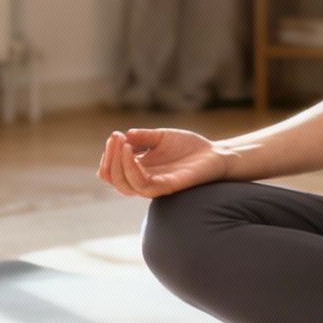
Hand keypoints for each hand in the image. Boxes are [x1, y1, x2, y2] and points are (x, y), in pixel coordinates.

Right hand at [97, 128, 230, 197]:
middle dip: (110, 158)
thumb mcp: (160, 137)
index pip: (111, 172)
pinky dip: (133, 170)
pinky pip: (144, 185)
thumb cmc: (188, 147)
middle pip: (114, 179)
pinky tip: (133, 153)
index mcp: (139, 170)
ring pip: (126, 186)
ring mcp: (155, 185)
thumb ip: (142, 137)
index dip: (107, 157)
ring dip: (119, 164)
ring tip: (123, 143)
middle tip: (116, 137)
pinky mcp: (168, 186)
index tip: (114, 136)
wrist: (214, 154)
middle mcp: (144, 180)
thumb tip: (123, 135)